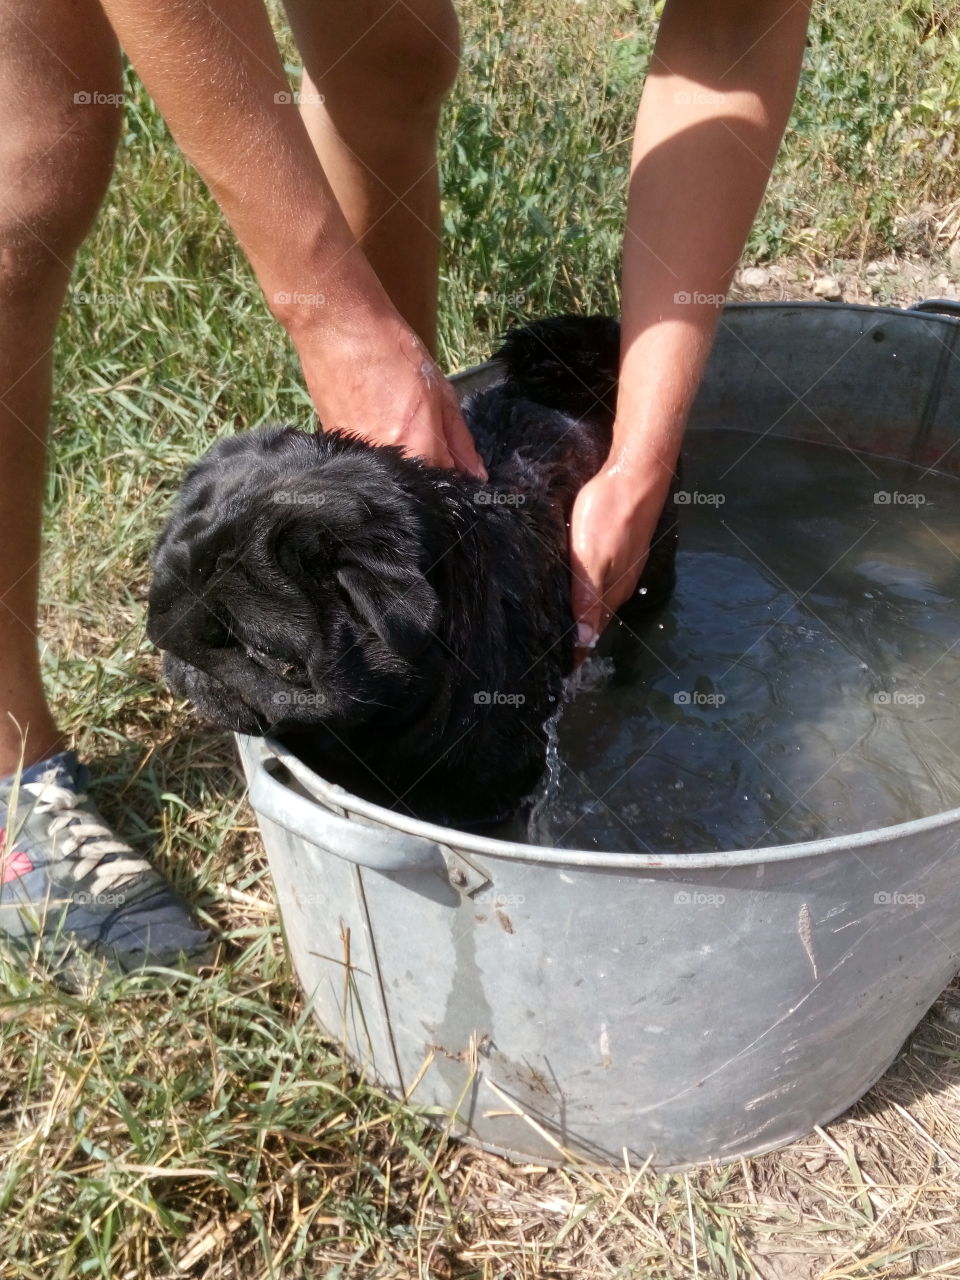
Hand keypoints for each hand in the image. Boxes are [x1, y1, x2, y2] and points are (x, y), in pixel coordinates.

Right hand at [293, 312, 486, 478]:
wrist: (339, 328)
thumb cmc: (392, 351)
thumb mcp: (440, 392)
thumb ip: (459, 438)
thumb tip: (476, 473)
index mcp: (418, 446)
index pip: (446, 485)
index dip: (454, 480)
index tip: (455, 469)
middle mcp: (387, 460)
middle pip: (415, 487)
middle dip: (427, 474)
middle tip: (424, 442)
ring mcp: (358, 457)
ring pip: (389, 479)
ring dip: (400, 465)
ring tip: (395, 428)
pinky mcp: (337, 448)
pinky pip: (365, 465)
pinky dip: (376, 455)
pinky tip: (374, 426)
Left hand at [569, 463, 672, 664]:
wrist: (638, 474)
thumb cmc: (609, 514)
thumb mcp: (590, 559)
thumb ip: (586, 600)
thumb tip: (584, 642)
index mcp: (611, 593)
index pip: (590, 636)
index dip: (575, 654)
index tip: (555, 673)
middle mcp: (620, 586)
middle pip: (595, 622)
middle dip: (577, 641)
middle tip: (550, 655)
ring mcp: (624, 568)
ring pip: (600, 603)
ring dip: (583, 619)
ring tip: (560, 630)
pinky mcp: (623, 551)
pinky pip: (603, 583)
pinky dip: (588, 596)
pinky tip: (576, 591)